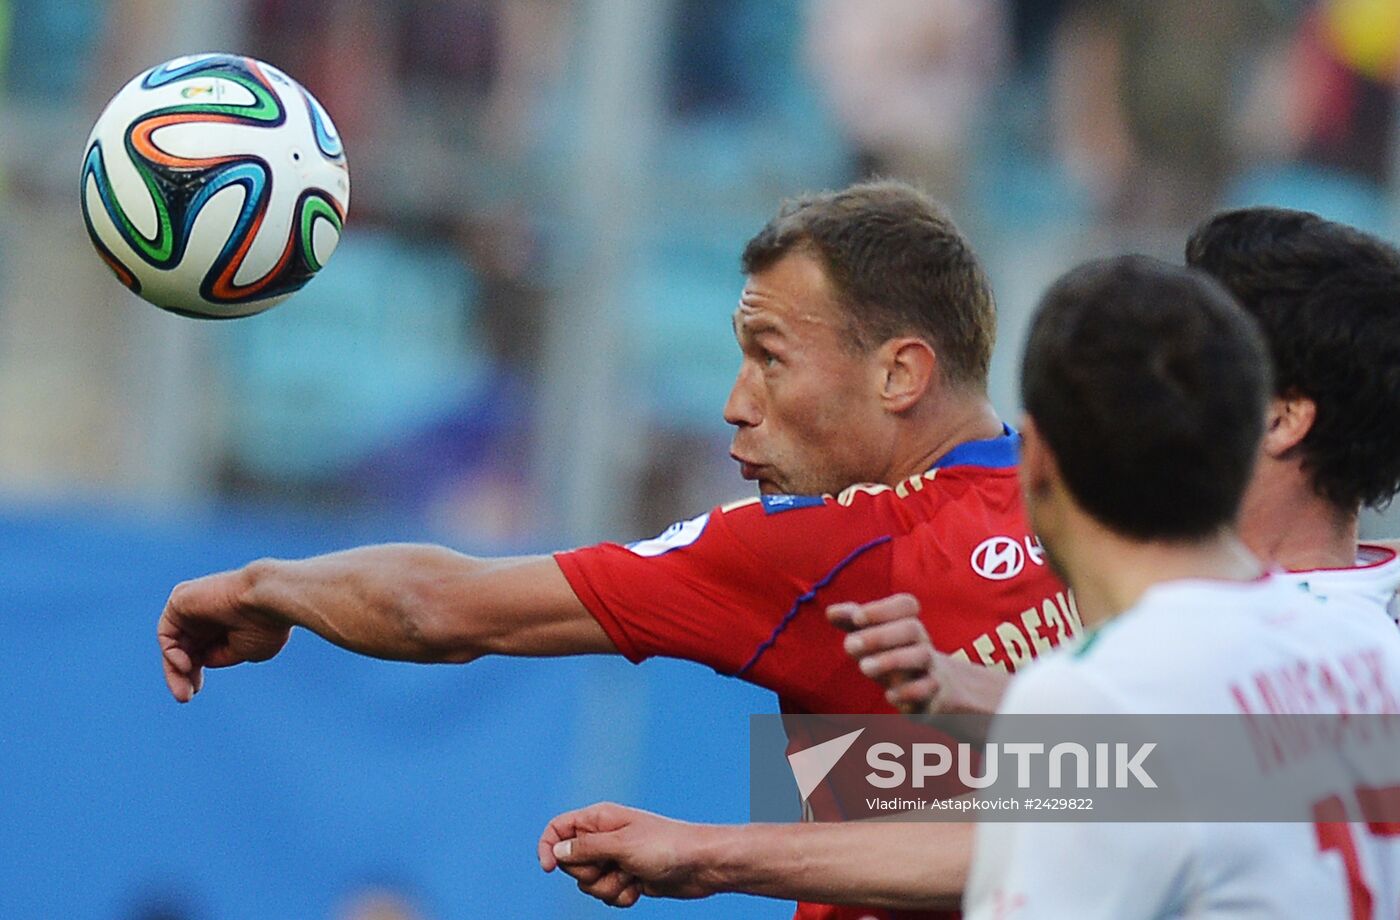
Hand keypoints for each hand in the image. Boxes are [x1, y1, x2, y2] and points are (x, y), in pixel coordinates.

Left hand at [157, 564, 291, 702]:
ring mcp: (191, 607)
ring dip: (174, 670)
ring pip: (172, 644)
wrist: (267, 598)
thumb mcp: (246, 651)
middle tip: (185, 697)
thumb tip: (203, 660)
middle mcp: (205, 615)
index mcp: (223, 625)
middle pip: (183, 649)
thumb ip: (221, 656)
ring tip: (184, 691)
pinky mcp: (180, 600)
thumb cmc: (266, 624)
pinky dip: (172, 653)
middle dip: (182, 675)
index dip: (193, 672)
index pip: (198, 650)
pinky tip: (187, 664)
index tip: (195, 690)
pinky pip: (167, 633)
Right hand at [539, 803, 718, 906]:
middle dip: (589, 873)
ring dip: (608, 887)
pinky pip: (607, 896)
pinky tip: (640, 887)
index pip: (558, 828)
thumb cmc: (666, 846)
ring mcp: (614, 859)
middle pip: (571, 863)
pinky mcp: (625, 878)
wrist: (700, 865)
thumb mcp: (622, 845)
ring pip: (588, 884)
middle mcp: (604, 837)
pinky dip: (621, 896)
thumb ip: (586, 848)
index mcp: (600, 819)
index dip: (547, 847)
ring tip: (632, 876)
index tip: (549, 869)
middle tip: (614, 865)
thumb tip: (557, 851)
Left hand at [828, 594, 1008, 715]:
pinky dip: (908, 692)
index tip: (857, 618)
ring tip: (864, 667)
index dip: (881, 608)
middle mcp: (921, 642)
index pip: (906, 604)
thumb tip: (830, 612)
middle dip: (879, 636)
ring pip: (922, 656)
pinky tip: (888, 695)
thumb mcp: (872, 637)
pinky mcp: (931, 694)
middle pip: (912, 628)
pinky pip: (927, 689)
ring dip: (891, 660)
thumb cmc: (893, 654)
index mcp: (907, 623)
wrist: (933, 687)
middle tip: (849, 646)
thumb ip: (851, 622)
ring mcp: (929, 667)